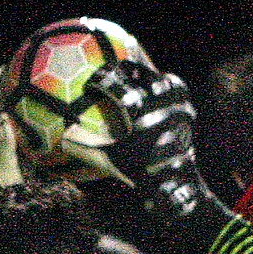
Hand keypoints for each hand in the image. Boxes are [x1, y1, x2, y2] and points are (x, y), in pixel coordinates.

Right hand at [89, 60, 208, 217]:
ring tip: (146, 78)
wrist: (176, 186)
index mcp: (140, 111)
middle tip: (117, 68)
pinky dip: (171, 93)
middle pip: (144, 73)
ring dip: (155, 77)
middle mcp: (162, 104)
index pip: (116, 84)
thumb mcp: (109, 160)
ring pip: (168, 82)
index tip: (91, 83)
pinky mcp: (190, 119)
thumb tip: (62, 135)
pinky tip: (164, 98)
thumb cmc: (140, 173)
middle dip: (128, 67)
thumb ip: (84, 145)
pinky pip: (181, 97)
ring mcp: (180, 110)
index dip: (101, 80)